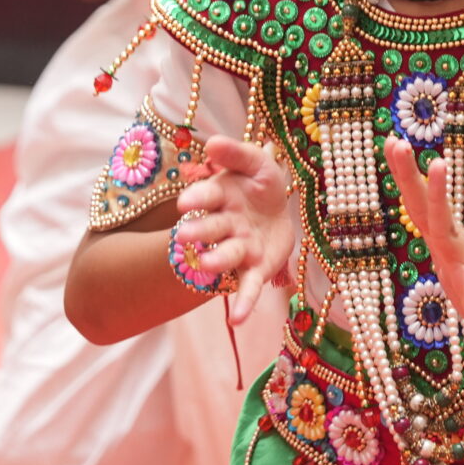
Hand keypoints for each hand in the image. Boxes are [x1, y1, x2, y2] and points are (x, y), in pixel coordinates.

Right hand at [174, 137, 299, 323]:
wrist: (279, 211)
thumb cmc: (259, 185)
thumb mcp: (256, 162)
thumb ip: (236, 153)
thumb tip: (212, 143)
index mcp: (221, 197)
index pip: (207, 195)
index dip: (197, 197)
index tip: (185, 201)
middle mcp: (226, 225)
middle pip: (211, 228)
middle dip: (199, 231)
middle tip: (185, 236)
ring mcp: (240, 249)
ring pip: (226, 256)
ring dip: (217, 261)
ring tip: (209, 265)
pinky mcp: (256, 269)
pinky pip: (248, 287)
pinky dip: (243, 303)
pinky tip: (239, 321)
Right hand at [383, 137, 463, 358]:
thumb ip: (453, 226)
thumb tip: (439, 189)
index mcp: (444, 244)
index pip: (419, 204)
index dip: (405, 174)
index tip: (392, 140)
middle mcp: (446, 256)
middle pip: (423, 212)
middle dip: (408, 178)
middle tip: (396, 142)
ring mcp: (461, 277)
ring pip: (446, 233)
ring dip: (440, 200)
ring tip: (438, 163)